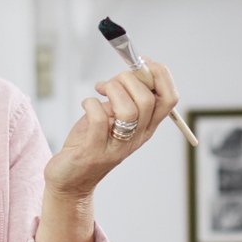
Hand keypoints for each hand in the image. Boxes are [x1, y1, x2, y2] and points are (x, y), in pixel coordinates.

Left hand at [42, 61, 180, 197]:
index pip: (170, 97)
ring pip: (129, 109)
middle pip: (148, 99)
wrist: (70, 179)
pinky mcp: (94, 152)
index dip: (159, 74)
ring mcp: (117, 146)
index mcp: (147, 126)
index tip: (141, 62)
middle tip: (110, 83)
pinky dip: (90, 103)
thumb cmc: (90, 140)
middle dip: (128, 79)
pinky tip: (86, 103)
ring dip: (112, 90)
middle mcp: (138, 137)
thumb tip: (134, 66)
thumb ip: (124, 95)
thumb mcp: (113, 116)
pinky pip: (98, 119)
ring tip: (100, 90)